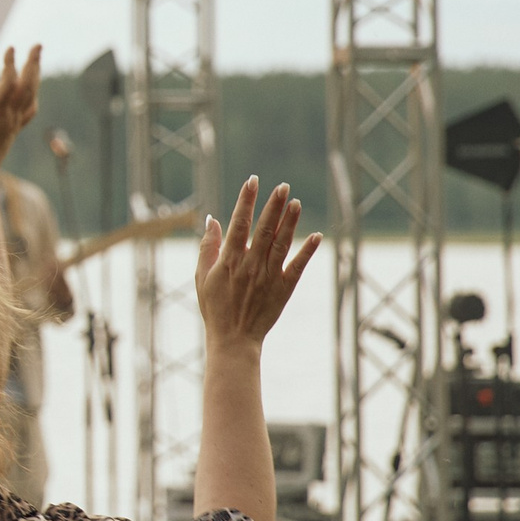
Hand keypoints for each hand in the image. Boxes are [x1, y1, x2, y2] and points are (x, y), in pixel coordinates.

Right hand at [0, 45, 40, 177]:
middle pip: (28, 85)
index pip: (9, 82)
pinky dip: (33, 96)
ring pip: (31, 96)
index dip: (10, 64)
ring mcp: (14, 124)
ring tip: (36, 61)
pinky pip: (29, 110)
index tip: (10, 49)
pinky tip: (33, 92)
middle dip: (33, 64)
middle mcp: (10, 116)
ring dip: (35, 77)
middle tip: (38, 45)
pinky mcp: (14, 130)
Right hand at [196, 177, 319, 354]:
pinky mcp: (283, 288)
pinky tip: (317, 236)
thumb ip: (207, 247)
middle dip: (273, 205)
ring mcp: (268, 276)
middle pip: (264, 229)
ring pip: (282, 243)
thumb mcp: (201, 277)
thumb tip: (212, 219)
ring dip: (290, 222)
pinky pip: (297, 266)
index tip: (252, 181)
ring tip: (295, 202)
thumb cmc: (214, 307)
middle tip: (282, 186)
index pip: (238, 223)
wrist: (233, 339)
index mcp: (229, 260)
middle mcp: (250, 265)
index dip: (246, 200)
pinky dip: (307, 251)